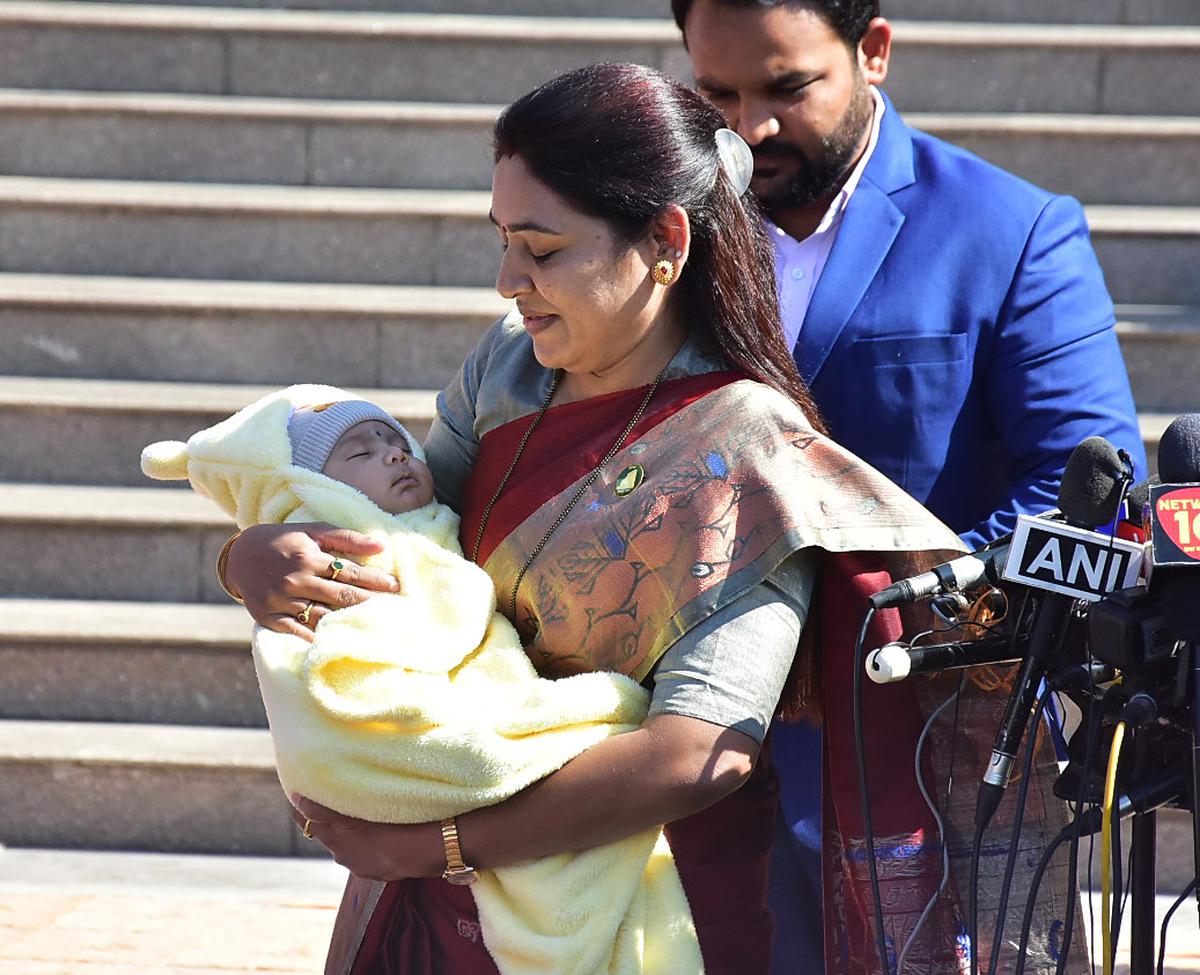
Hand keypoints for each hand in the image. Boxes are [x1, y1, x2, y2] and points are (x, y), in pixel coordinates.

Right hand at [225, 523, 398, 640]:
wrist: (239, 556)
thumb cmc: (284, 542)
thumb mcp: (313, 531)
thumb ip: (347, 538)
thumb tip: (381, 547)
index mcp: (309, 557)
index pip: (351, 573)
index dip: (376, 581)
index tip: (396, 588)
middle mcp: (296, 580)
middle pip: (341, 597)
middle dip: (371, 603)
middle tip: (395, 610)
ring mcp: (281, 601)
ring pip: (322, 617)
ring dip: (348, 623)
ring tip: (374, 627)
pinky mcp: (268, 618)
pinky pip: (297, 633)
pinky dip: (317, 638)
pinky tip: (338, 643)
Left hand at [290, 795, 444, 880]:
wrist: (433, 850)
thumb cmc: (396, 824)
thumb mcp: (359, 814)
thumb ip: (325, 811)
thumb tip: (296, 800)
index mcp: (334, 839)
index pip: (305, 819)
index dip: (303, 805)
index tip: (306, 787)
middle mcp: (342, 855)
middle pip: (325, 831)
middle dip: (326, 815)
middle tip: (335, 791)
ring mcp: (360, 865)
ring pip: (346, 842)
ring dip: (348, 829)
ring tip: (361, 810)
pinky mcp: (378, 872)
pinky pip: (364, 852)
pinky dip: (366, 842)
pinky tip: (380, 831)